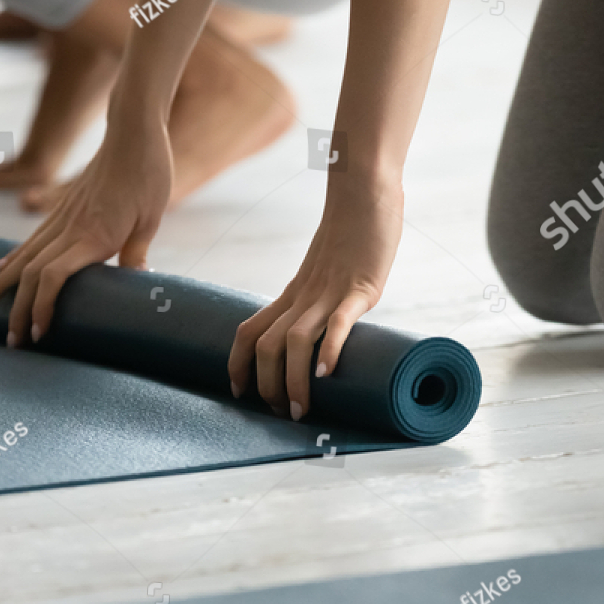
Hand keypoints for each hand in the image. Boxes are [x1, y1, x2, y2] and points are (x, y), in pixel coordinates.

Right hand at [0, 118, 171, 347]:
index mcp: (93, 234)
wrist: (133, 129)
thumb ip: (136, 252)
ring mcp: (63, 216)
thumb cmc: (149, 173)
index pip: (53, 277)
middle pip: (32, 274)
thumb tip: (134, 282)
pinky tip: (0, 271)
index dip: (41, 307)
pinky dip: (12, 259)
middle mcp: (70, 227)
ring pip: (23, 256)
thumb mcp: (152, 217)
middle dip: (17, 309)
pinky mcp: (63, 209)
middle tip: (12, 341)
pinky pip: (31, 239)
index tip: (39, 333)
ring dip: (3, 285)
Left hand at [228, 177, 402, 418]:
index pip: (248, 332)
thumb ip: (323, 297)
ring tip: (300, 410)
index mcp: (292, 293)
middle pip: (266, 345)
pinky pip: (340, 321)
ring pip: (295, 341)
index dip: (238, 365)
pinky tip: (326, 373)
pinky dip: (329, 348)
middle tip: (280, 414)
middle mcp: (304, 296)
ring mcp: (331, 292)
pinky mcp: (360, 287)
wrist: (365, 189)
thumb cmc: (351, 230)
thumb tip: (327, 331)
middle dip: (266, 385)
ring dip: (292, 381)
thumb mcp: (326, 271)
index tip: (240, 393)